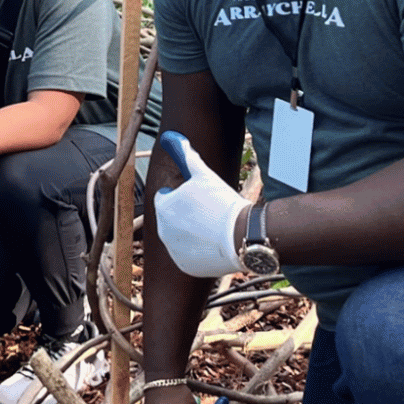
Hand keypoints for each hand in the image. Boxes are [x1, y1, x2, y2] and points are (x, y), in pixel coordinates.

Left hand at [152, 131, 251, 277]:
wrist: (241, 237)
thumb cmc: (222, 203)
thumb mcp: (204, 175)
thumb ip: (186, 156)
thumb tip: (171, 138)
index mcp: (163, 207)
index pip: (167, 198)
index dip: (185, 197)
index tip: (201, 199)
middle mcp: (162, 230)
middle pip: (173, 219)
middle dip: (187, 215)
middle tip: (210, 213)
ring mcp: (173, 250)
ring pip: (180, 237)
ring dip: (192, 232)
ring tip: (214, 228)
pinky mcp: (185, 266)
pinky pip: (188, 256)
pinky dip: (197, 251)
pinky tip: (214, 244)